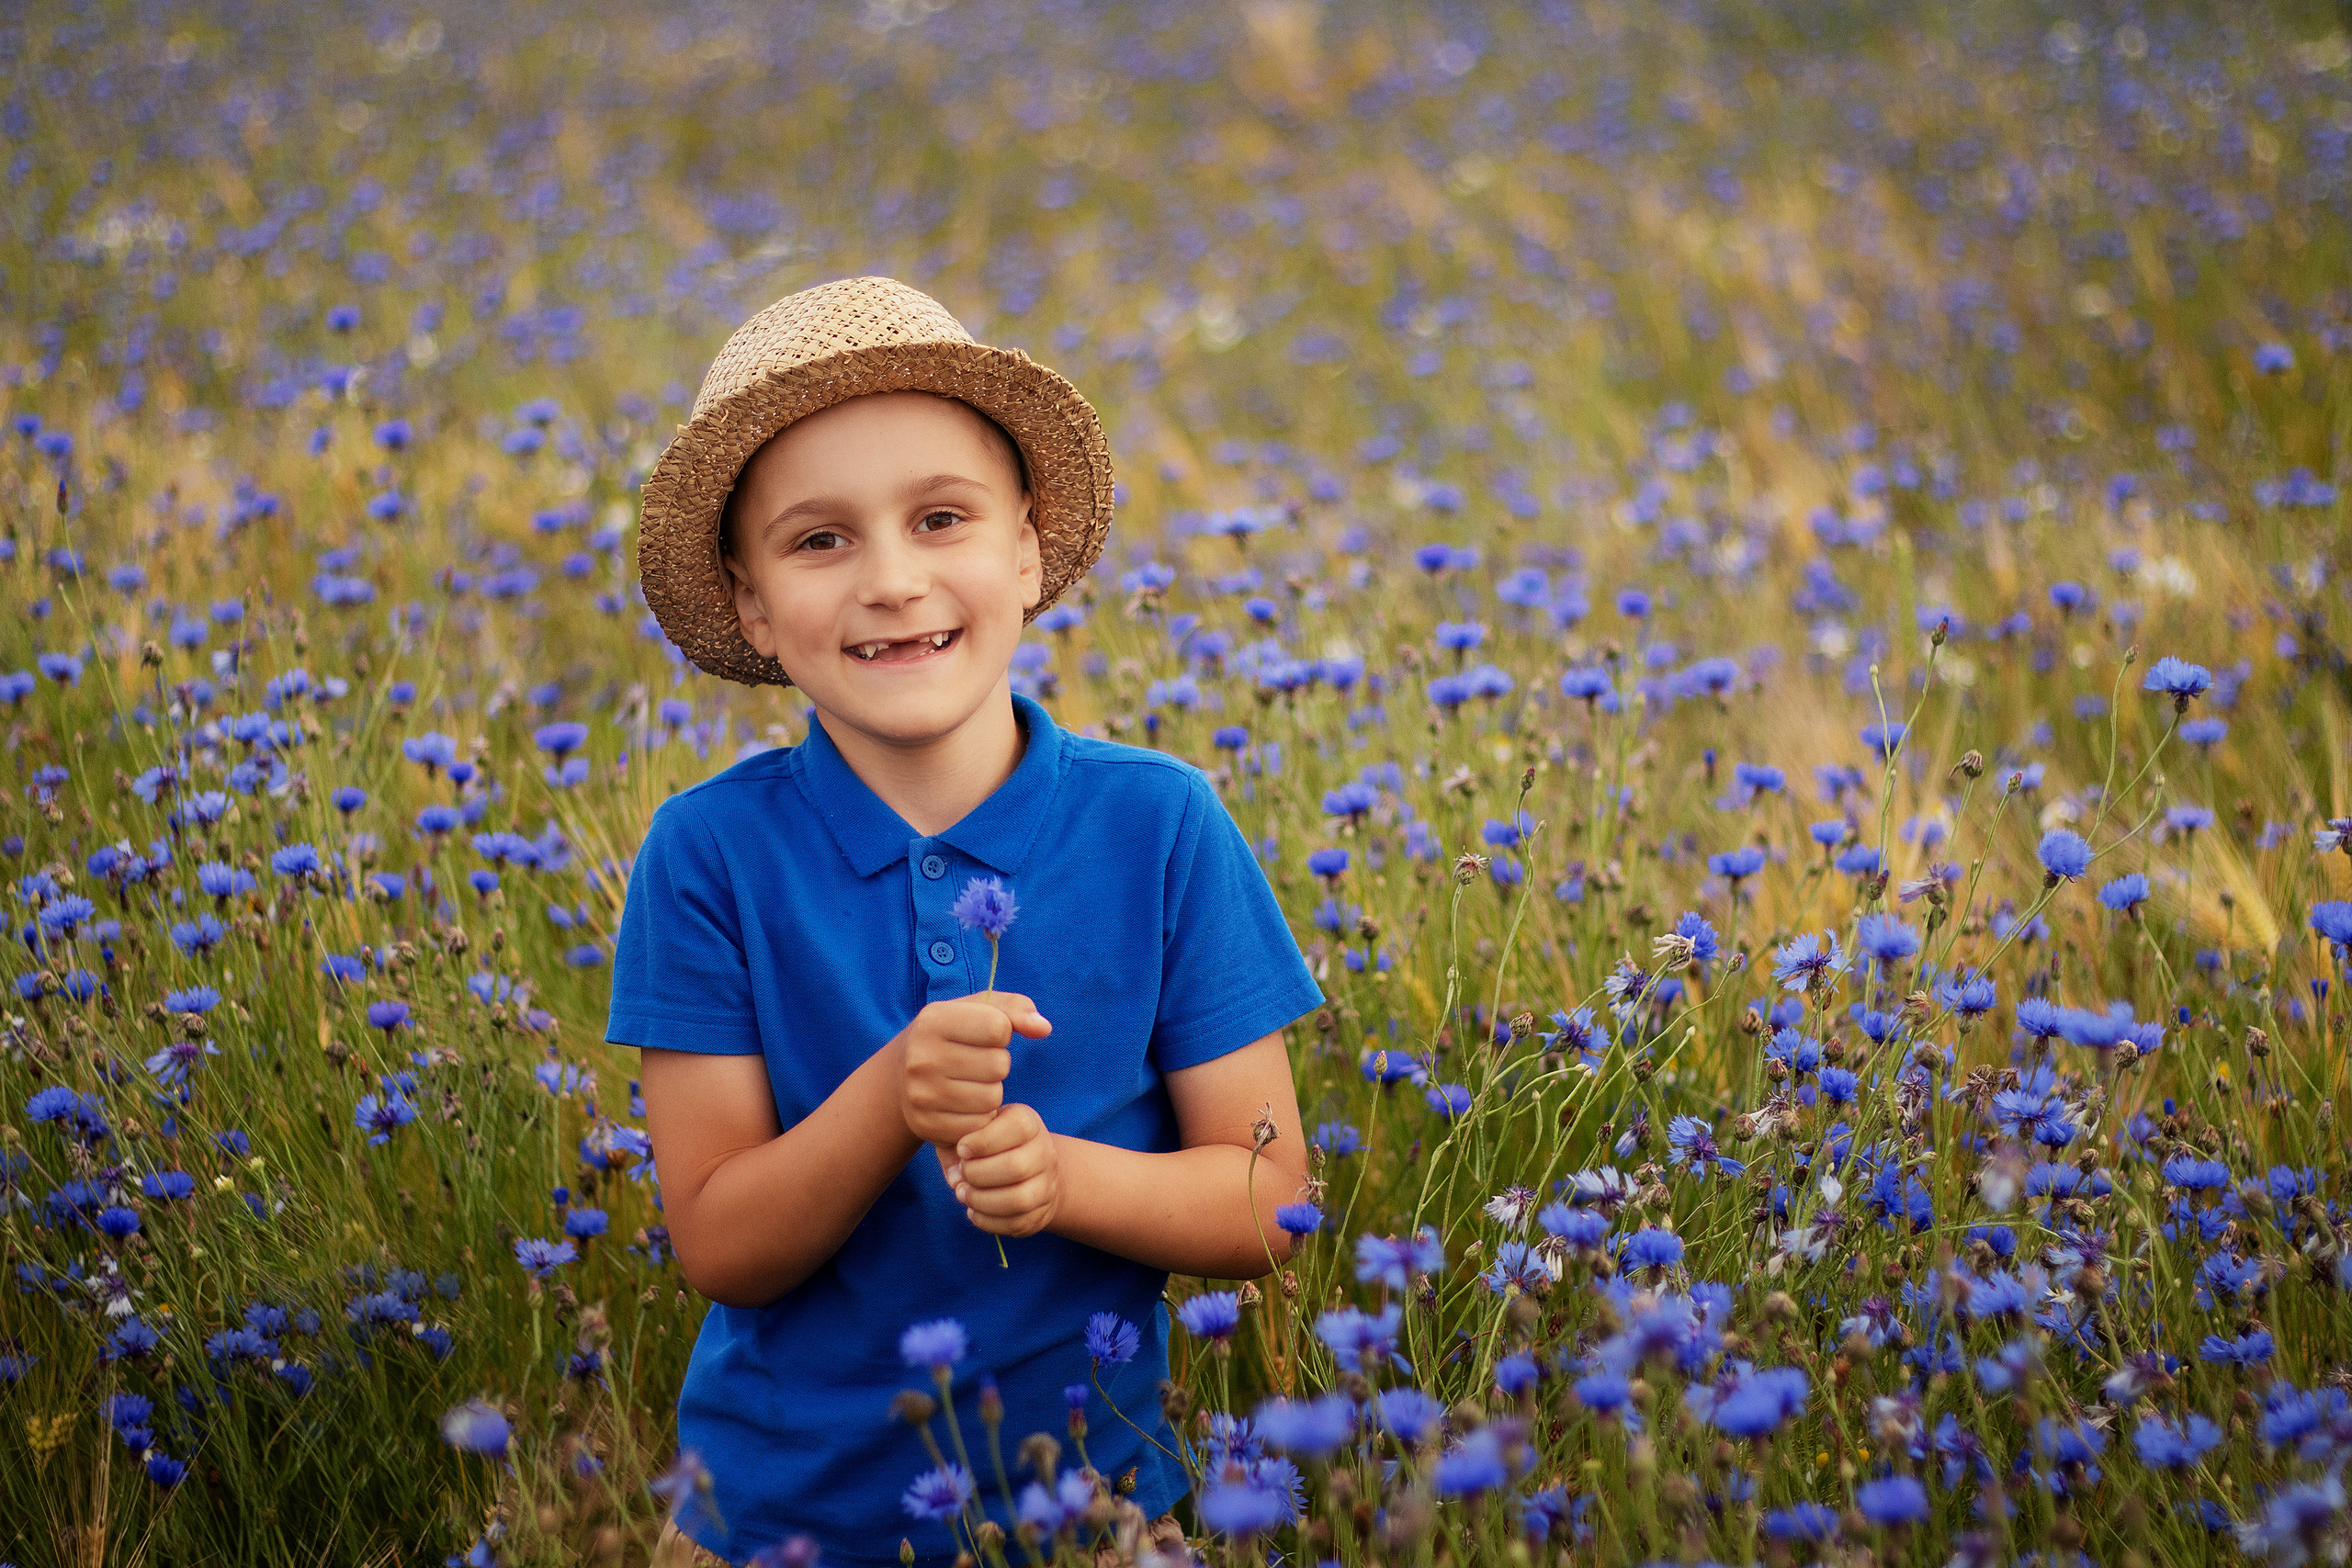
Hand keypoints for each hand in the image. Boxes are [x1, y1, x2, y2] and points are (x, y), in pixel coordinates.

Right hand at [895, 993, 1051, 1147]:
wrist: (900, 1077)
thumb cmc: (951, 1036)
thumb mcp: (976, 1010)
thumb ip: (1015, 1008)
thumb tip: (1043, 1028)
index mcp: (932, 1021)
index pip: (998, 1027)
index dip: (1002, 1032)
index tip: (987, 1035)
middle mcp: (921, 1058)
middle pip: (998, 1066)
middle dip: (998, 1064)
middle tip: (980, 1063)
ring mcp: (921, 1095)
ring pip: (991, 1099)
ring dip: (992, 1092)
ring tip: (973, 1083)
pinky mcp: (927, 1126)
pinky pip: (979, 1126)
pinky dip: (981, 1117)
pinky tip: (966, 1105)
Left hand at [935, 1104, 1060, 1237]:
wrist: (1029, 1169)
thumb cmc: (990, 1144)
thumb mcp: (975, 1131)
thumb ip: (956, 1144)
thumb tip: (955, 1176)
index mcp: (1030, 1124)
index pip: (1018, 1127)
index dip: (984, 1141)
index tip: (962, 1148)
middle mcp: (1045, 1152)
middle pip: (1016, 1167)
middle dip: (978, 1174)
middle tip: (962, 1174)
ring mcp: (1047, 1185)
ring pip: (1019, 1200)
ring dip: (982, 1200)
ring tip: (963, 1194)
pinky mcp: (1042, 1213)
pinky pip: (1016, 1224)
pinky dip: (987, 1221)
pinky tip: (973, 1211)